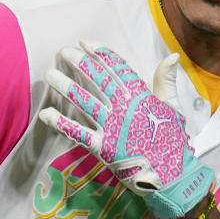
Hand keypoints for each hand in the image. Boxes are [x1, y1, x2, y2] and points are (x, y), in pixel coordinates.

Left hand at [39, 41, 212, 218]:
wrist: (173, 176)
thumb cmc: (173, 141)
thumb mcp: (173, 107)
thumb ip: (166, 81)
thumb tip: (172, 55)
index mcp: (142, 97)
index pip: (118, 68)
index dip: (101, 53)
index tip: (85, 43)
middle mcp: (124, 109)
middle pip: (97, 80)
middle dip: (79, 63)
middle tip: (63, 51)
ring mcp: (112, 128)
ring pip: (84, 102)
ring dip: (66, 86)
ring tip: (50, 74)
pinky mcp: (103, 148)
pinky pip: (78, 133)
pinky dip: (61, 124)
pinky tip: (46, 114)